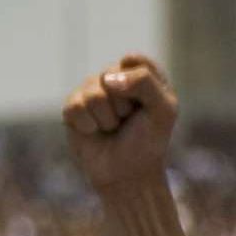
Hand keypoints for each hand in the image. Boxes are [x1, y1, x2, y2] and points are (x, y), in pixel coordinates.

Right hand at [62, 54, 178, 191]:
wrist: (127, 175)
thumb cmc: (147, 141)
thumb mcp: (162, 109)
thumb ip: (144, 83)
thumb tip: (106, 80)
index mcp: (139, 71)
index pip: (131, 60)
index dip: (136, 85)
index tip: (145, 105)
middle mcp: (114, 76)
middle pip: (109, 76)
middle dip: (121, 105)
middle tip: (127, 120)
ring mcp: (91, 91)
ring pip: (92, 94)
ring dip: (106, 119)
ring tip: (112, 128)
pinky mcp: (72, 108)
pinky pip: (75, 107)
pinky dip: (88, 125)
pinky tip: (94, 132)